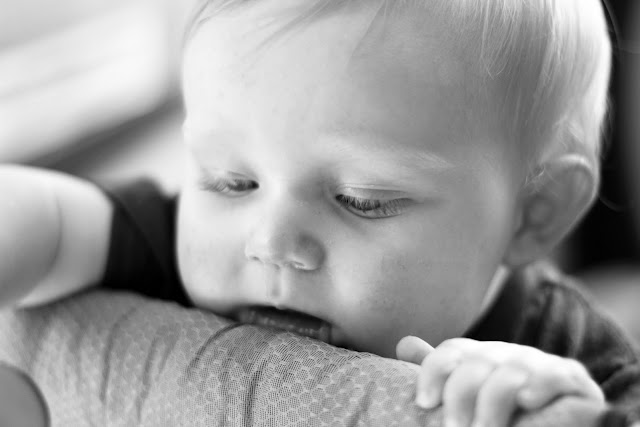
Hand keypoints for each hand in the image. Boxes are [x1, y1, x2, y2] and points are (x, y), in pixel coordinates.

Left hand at [396, 336, 604, 426]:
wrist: (558, 421)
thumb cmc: (503, 413)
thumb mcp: (469, 393)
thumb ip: (441, 372)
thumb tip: (404, 344)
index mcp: (479, 356)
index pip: (452, 352)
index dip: (434, 372)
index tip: (424, 403)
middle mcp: (507, 354)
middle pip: (477, 363)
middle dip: (461, 396)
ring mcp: (539, 364)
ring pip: (510, 372)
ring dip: (494, 404)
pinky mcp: (570, 378)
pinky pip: (554, 376)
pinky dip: (539, 388)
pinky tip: (527, 402)